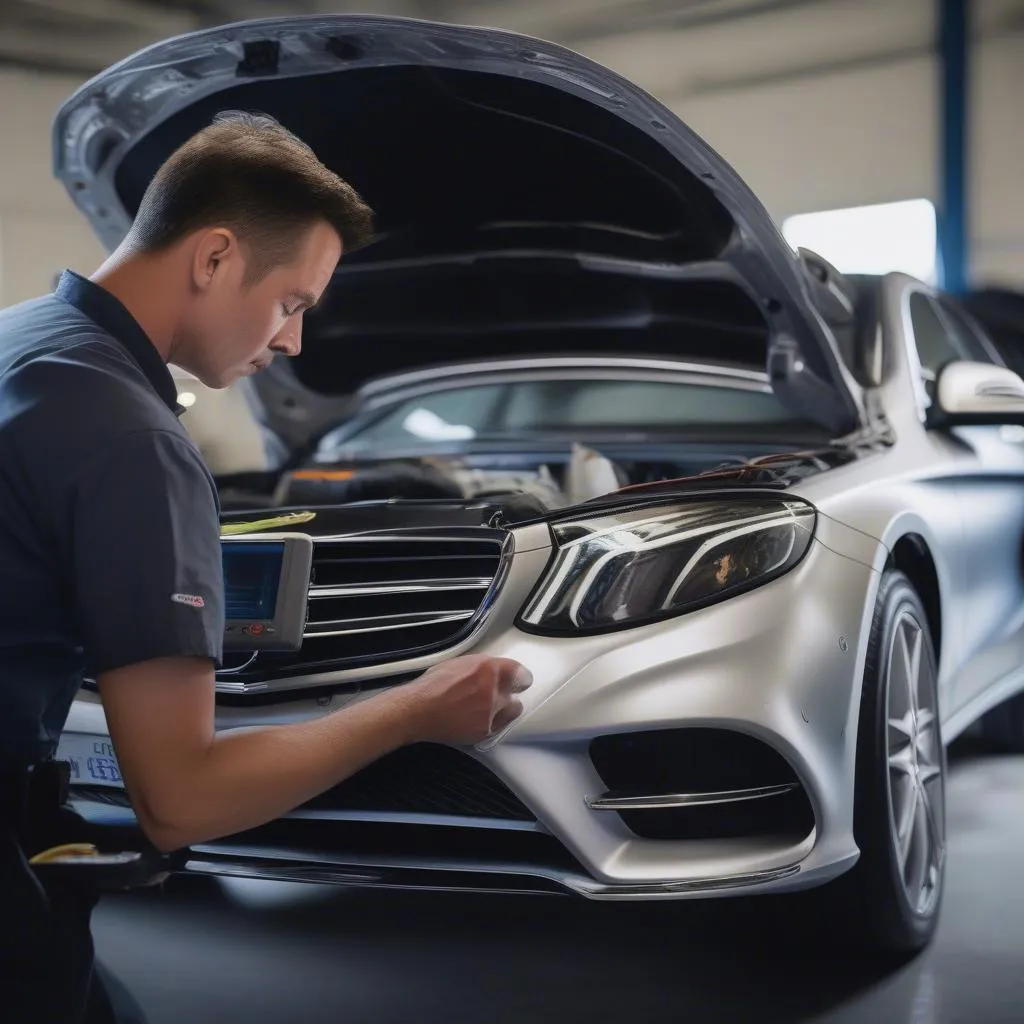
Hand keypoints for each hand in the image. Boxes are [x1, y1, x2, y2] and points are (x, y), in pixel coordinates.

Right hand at [402, 654, 532, 744]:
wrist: (418, 710)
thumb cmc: (432, 685)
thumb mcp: (459, 663)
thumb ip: (481, 666)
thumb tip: (495, 670)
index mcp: (487, 667)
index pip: (519, 671)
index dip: (519, 676)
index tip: (519, 679)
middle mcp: (493, 688)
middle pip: (519, 689)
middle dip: (510, 690)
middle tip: (499, 693)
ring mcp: (491, 711)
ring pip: (513, 709)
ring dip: (505, 707)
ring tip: (489, 708)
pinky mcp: (486, 730)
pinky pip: (501, 725)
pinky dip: (495, 722)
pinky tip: (480, 719)